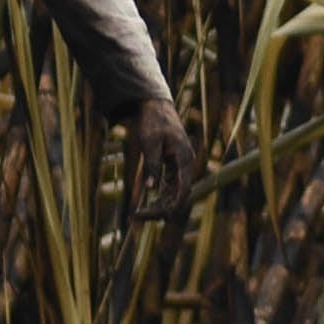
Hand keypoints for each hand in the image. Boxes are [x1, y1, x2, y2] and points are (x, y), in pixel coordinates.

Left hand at [128, 99, 197, 220]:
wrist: (156, 107)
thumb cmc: (153, 122)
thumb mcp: (149, 142)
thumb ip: (151, 165)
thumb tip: (149, 188)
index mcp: (185, 158)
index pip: (184, 188)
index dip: (173, 205)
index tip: (157, 216)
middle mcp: (187, 165)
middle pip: (179, 196)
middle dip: (160, 209)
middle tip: (136, 216)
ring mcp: (181, 167)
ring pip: (174, 195)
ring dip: (159, 207)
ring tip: (137, 215)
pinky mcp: (174, 168)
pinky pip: (170, 189)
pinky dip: (159, 199)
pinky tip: (144, 207)